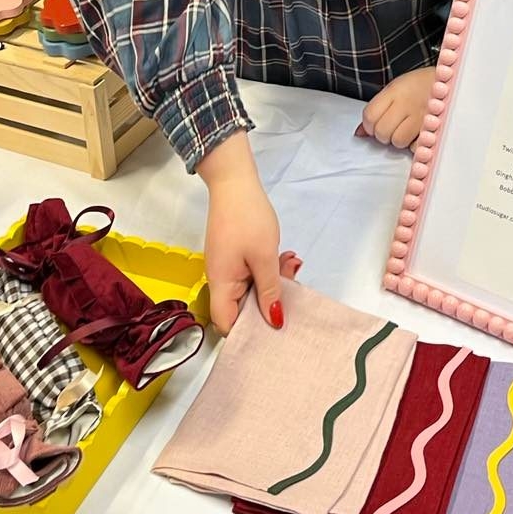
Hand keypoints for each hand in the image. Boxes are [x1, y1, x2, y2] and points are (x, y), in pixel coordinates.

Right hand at [198, 132, 301, 334]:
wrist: (234, 181)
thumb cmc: (247, 217)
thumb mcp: (264, 257)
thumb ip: (270, 291)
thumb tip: (274, 321)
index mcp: (221, 283)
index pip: (226, 324)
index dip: (247, 332)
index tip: (273, 326)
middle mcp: (220, 279)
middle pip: (242, 307)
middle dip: (269, 300)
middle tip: (292, 283)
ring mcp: (227, 267)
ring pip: (251, 289)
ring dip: (273, 281)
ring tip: (290, 263)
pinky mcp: (234, 256)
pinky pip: (251, 273)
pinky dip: (268, 269)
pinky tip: (284, 257)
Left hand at [359, 66, 436, 149]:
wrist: (450, 80)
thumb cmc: (419, 85)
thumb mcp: (395, 89)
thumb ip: (376, 109)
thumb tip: (360, 134)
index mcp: (395, 91)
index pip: (369, 116)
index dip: (368, 125)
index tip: (374, 125)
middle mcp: (408, 103)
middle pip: (382, 131)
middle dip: (383, 134)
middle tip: (391, 128)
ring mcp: (422, 116)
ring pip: (398, 141)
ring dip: (399, 140)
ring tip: (405, 131)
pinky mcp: (435, 128)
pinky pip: (417, 146)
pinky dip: (416, 144)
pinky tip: (418, 134)